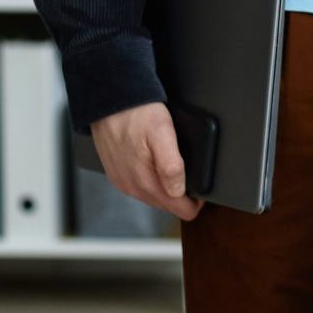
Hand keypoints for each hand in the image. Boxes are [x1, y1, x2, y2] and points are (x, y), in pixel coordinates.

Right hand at [91, 103, 202, 221]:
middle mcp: (132, 187)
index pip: (180, 209)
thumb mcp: (163, 134)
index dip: (196, 202)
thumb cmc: (137, 114)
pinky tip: (158, 166)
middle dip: (183, 196)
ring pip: (155, 197)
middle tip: (192, 174)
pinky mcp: (118, 175)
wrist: (109, 102)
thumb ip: (171, 165)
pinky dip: (153, 181)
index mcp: (145, 182)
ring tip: (177, 169)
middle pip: (168, 205)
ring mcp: (123, 182)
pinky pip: (141, 187)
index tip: (203, 189)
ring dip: (168, 189)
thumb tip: (178, 191)